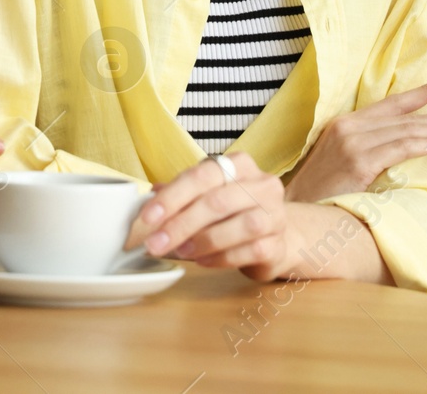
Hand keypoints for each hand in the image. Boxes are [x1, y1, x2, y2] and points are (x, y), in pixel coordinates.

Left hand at [126, 152, 296, 281]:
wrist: (276, 236)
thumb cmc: (233, 211)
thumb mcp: (206, 195)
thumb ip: (180, 195)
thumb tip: (148, 200)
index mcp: (240, 165)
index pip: (203, 175)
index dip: (173, 196)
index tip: (147, 217)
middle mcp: (263, 185)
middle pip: (218, 202)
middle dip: (181, 224)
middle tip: (155, 243)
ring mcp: (275, 215)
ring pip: (240, 226)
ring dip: (203, 241)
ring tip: (180, 251)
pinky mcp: (279, 245)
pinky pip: (249, 251)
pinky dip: (221, 258)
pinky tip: (202, 261)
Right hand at [284, 75, 426, 203]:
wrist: (294, 212)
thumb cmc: (321, 194)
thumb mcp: (342, 163)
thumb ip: (367, 150)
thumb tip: (400, 151)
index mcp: (344, 123)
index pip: (391, 104)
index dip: (421, 93)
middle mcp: (348, 127)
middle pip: (406, 117)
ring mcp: (352, 143)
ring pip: (409, 131)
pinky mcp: (359, 161)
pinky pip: (402, 149)